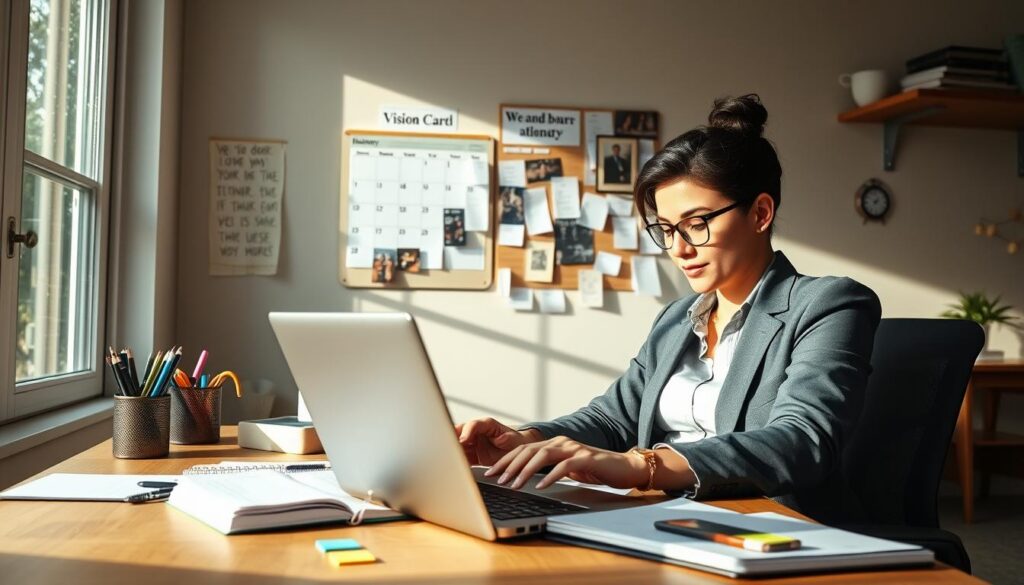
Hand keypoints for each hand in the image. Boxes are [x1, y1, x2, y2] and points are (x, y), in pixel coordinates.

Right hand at [454, 418, 541, 465]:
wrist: (517, 454)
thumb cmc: (515, 442)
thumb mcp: (513, 439)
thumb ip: (506, 438)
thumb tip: (499, 439)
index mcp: (486, 425)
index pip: (473, 425)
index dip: (467, 432)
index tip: (463, 440)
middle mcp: (476, 433)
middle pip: (458, 432)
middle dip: (451, 439)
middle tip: (448, 449)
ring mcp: (472, 444)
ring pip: (456, 445)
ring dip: (450, 451)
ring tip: (447, 459)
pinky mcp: (471, 455)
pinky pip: (460, 457)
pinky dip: (455, 462)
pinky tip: (452, 467)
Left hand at [484, 436, 647, 490]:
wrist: (624, 468)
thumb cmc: (595, 470)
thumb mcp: (566, 469)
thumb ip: (549, 469)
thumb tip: (525, 479)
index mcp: (554, 444)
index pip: (523, 450)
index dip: (506, 460)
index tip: (491, 473)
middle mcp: (561, 442)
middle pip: (528, 450)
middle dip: (510, 465)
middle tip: (496, 479)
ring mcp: (574, 448)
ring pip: (543, 455)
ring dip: (526, 471)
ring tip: (514, 484)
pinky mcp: (586, 458)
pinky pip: (564, 466)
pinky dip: (550, 476)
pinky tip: (540, 486)